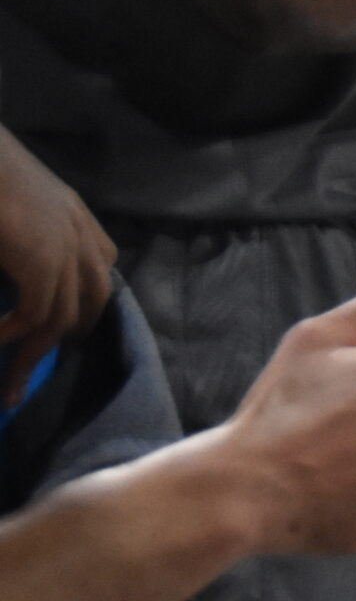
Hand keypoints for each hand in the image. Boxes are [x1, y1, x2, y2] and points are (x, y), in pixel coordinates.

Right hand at [0, 126, 117, 403]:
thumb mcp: (15, 211)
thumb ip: (22, 238)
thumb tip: (12, 265)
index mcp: (73, 215)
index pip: (100, 266)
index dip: (84, 299)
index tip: (62, 327)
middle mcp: (79, 232)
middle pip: (93, 298)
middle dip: (72, 334)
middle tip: (39, 366)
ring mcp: (66, 248)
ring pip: (63, 318)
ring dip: (34, 358)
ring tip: (11, 389)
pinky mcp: (45, 262)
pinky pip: (36, 317)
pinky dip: (13, 338)